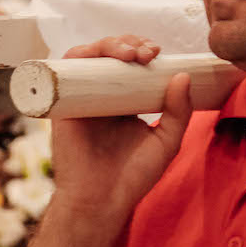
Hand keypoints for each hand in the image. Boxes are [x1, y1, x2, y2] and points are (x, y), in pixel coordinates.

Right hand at [49, 35, 191, 230]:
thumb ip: (179, 112)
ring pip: (89, 56)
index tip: (158, 52)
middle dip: (130, 43)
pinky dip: (81, 55)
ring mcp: (81, 98)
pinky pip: (65, 70)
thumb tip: (183, 75)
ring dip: (110, 44)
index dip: (142, 49)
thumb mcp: (166, 142)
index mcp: (125, 101)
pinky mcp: (62, 105)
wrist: (100, 203)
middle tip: (148, 52)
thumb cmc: (132, 177)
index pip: (131, 64)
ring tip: (130, 54)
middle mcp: (101, 96)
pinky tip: (101, 58)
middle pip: (111, 54)